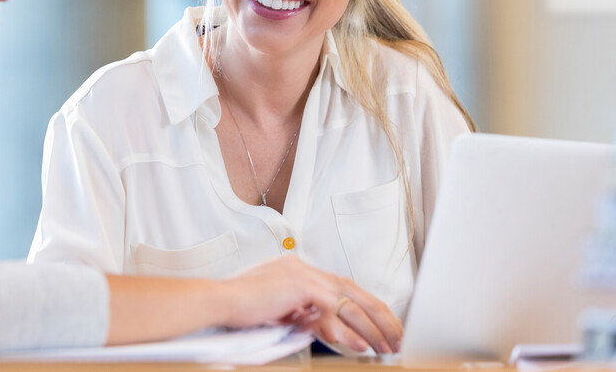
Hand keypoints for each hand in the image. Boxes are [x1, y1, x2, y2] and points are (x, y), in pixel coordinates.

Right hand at [220, 255, 402, 353]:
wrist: (218, 301)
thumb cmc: (240, 309)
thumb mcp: (279, 313)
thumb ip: (304, 317)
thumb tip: (328, 332)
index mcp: (299, 271)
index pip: (342, 287)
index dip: (365, 308)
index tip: (381, 327)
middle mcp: (304, 268)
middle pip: (353, 290)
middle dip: (380, 316)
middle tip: (397, 336)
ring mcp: (302, 274)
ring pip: (349, 301)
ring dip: (372, 327)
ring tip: (387, 346)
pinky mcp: (299, 286)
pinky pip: (332, 310)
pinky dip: (348, 330)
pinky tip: (360, 346)